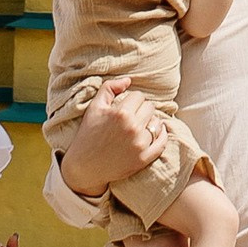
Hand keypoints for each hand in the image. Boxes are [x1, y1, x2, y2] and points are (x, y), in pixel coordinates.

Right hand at [58, 74, 170, 202]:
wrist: (84, 166)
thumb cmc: (88, 134)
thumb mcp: (94, 107)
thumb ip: (110, 87)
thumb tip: (128, 80)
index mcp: (121, 113)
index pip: (139, 96)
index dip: (132, 100)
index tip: (125, 106)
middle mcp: (133, 128)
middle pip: (150, 107)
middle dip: (141, 109)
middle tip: (132, 116)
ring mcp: (140, 144)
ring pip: (157, 122)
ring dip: (150, 122)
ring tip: (139, 126)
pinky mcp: (143, 159)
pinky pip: (162, 142)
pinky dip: (161, 135)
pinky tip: (156, 133)